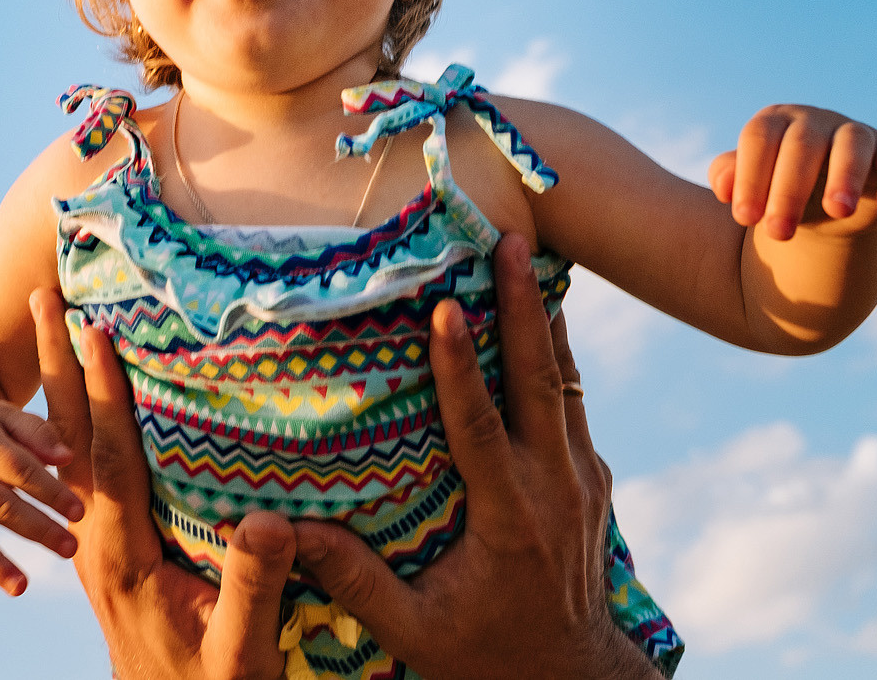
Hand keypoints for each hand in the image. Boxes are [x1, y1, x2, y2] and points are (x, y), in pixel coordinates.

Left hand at [30, 289, 293, 679]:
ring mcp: (101, 541)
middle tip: (42, 296)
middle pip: (69, 438)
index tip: (94, 331)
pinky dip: (86, 416)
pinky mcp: (113, 545)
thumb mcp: (241, 651)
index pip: (107, 461)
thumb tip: (271, 520)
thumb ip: (252, 588)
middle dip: (58, 365)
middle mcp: (99, 541)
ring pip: (73, 446)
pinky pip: (93, 467)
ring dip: (65, 382)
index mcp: (122, 557)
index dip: (102, 396)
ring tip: (59, 320)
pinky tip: (92, 389)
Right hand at [290, 235, 661, 679]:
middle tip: (512, 241)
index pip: (481, 428)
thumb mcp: (414, 631)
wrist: (573, 677)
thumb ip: (356, 580)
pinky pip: (572, 401)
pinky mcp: (592, 476)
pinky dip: (554, 354)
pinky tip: (537, 314)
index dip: (461, 366)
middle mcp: (554, 487)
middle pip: (542, 381)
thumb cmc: (483, 653)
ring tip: (530, 252)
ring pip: (565, 382)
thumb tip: (284, 532)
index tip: (446, 307)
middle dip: (524, 306)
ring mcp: (583, 478)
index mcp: (509, 518)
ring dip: (545, 316)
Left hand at [708, 104, 876, 241]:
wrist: (824, 206)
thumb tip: (724, 188)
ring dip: (845, 176)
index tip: (745, 218)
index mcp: (776, 123)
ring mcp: (856, 135)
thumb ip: (731, 178)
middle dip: (788, 190)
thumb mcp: (752, 185)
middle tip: (777, 233)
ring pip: (852, 144)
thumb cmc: (778, 189)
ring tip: (837, 211)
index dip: (751, 176)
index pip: (760, 138)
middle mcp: (815, 122)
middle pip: (801, 145)